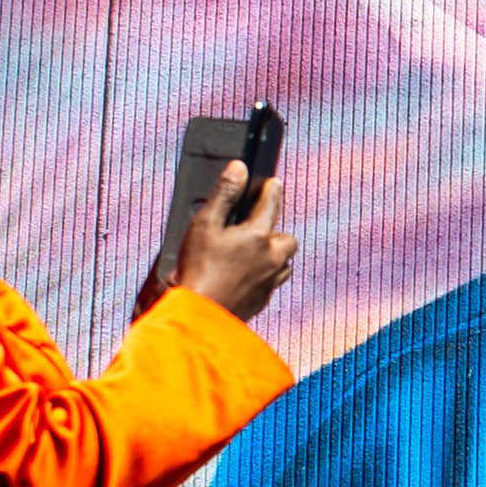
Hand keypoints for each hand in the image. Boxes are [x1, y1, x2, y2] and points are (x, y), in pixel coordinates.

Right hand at [169, 161, 296, 325]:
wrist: (199, 318)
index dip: (271, 190)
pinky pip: (271, 284)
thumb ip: (223, 194)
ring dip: (274, 256)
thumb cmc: (198, 270)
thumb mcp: (204, 225)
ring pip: (283, 264)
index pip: (271, 204)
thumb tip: (239, 167)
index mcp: (258, 236)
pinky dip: (264, 276)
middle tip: (259, 228)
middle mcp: (271, 259)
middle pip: (287, 238)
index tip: (273, 182)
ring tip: (255, 253)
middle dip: (276, 231)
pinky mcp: (262, 301)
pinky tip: (247, 277)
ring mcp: (269, 282)